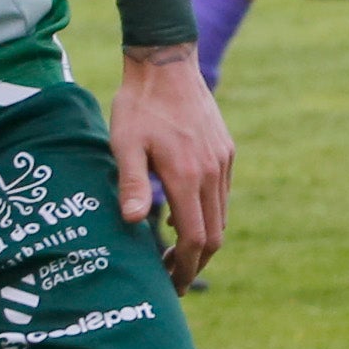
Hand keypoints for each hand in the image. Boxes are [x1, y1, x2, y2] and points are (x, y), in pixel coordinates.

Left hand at [112, 42, 232, 290]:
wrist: (166, 64)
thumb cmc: (138, 106)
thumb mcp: (124, 144)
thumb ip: (131, 183)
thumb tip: (131, 222)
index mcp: (187, 176)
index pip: (193, 238)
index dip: (183, 267)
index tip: (169, 283)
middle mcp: (211, 173)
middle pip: (214, 236)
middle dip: (195, 263)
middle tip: (172, 279)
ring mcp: (222, 163)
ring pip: (220, 217)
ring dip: (201, 241)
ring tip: (173, 252)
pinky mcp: (225, 152)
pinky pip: (221, 195)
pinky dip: (206, 215)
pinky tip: (180, 216)